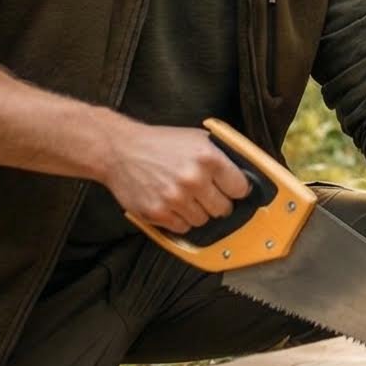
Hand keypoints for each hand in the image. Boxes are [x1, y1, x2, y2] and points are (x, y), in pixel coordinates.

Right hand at [103, 120, 254, 232]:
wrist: (121, 150)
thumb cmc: (160, 143)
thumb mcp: (198, 138)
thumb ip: (223, 154)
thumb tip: (245, 172)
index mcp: (208, 158)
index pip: (240, 188)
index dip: (237, 190)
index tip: (232, 190)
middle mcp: (193, 179)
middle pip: (224, 209)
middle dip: (219, 203)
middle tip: (207, 194)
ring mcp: (175, 198)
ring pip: (203, 220)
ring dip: (199, 212)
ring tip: (187, 197)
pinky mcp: (157, 213)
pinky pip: (182, 228)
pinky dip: (180, 220)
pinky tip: (173, 204)